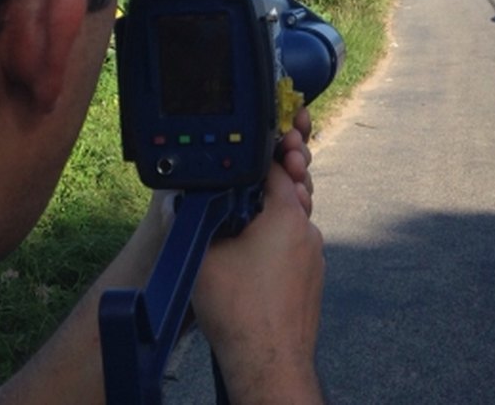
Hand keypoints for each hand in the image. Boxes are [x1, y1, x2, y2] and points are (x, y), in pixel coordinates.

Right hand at [192, 108, 323, 402]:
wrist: (268, 361)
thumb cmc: (239, 309)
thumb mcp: (205, 253)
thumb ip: (195, 219)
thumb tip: (181, 201)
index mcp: (285, 213)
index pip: (275, 162)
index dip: (263, 146)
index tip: (256, 134)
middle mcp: (306, 229)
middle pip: (291, 186)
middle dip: (277, 171)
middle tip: (263, 160)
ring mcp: (313, 255)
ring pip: (294, 217)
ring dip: (276, 206)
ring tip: (253, 205)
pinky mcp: (312, 278)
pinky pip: (295, 243)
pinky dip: (280, 235)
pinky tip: (258, 246)